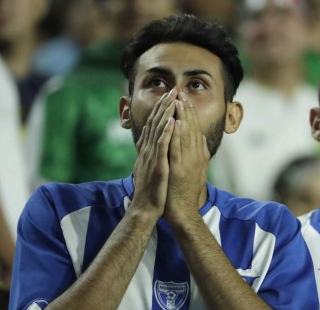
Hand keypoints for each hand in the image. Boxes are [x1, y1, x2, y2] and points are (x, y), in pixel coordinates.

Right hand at [131, 89, 177, 220]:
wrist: (146, 208)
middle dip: (165, 105)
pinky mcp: (157, 165)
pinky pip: (162, 146)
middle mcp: (149, 150)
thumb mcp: (151, 167)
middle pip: (156, 123)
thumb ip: (152, 153)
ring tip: (173, 98)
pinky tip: (171, 121)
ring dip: (165, 113)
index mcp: (149, 150)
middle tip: (173, 90)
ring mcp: (152, 157)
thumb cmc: (152, 190)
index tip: (169, 96)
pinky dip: (166, 132)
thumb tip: (152, 140)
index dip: (162, 110)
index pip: (155, 126)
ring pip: (158, 130)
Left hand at [165, 91, 209, 224]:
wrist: (183, 212)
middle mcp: (197, 157)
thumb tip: (202, 140)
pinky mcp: (180, 169)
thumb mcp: (197, 171)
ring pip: (186, 135)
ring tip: (178, 101)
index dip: (190, 114)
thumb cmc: (186, 193)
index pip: (195, 130)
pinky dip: (177, 134)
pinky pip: (178, 148)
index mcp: (199, 156)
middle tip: (181, 93)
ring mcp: (189, 162)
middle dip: (187, 110)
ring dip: (183, 117)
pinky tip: (175, 122)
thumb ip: (200, 155)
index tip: (185, 100)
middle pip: (192, 129)